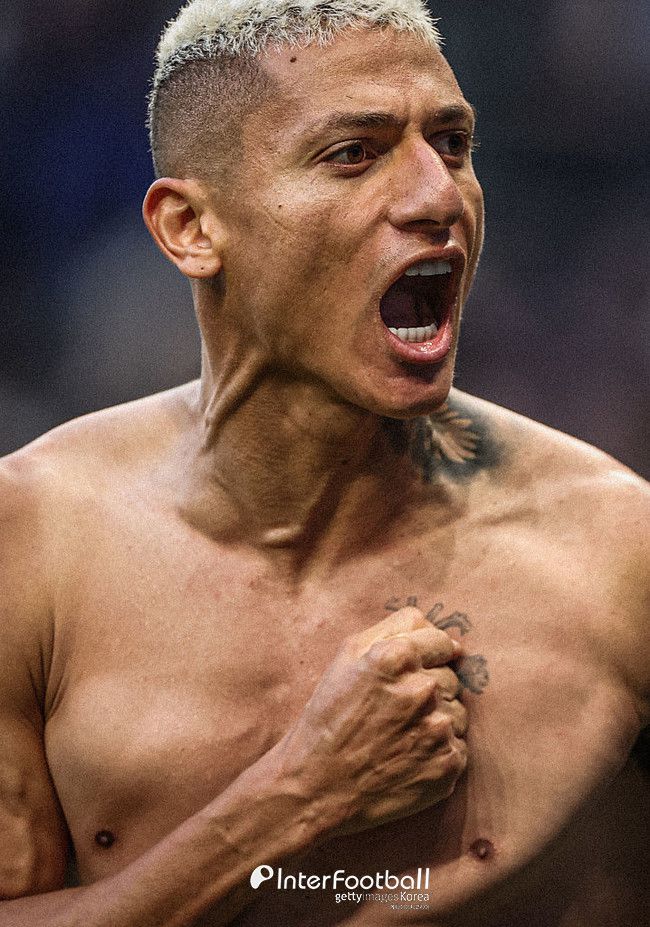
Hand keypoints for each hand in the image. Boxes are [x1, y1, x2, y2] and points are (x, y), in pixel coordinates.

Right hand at [278, 607, 466, 833]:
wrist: (318, 787)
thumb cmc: (330, 716)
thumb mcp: (346, 656)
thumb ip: (394, 628)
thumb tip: (439, 632)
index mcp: (396, 656)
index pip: (442, 641)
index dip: (430, 655)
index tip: (417, 671)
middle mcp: (422, 689)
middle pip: (451, 678)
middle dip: (431, 689)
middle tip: (397, 711)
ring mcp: (438, 729)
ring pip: (457, 713)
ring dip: (437, 721)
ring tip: (401, 735)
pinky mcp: (448, 765)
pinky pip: (458, 747)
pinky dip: (439, 752)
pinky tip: (409, 757)